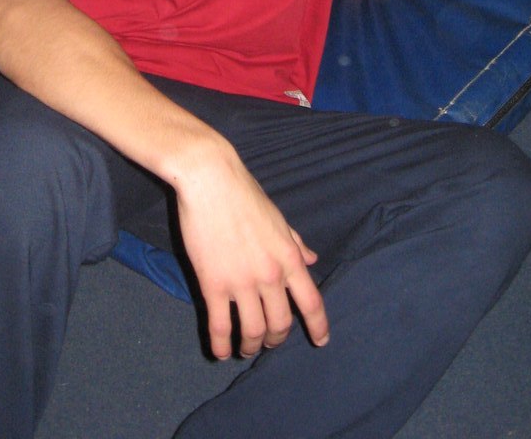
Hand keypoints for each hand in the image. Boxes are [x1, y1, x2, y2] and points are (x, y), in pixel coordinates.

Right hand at [176, 150, 328, 360]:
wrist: (210, 179)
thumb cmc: (244, 193)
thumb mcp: (278, 218)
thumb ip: (295, 243)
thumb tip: (312, 259)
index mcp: (289, 256)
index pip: (311, 302)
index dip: (318, 326)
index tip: (320, 341)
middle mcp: (270, 274)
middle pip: (280, 323)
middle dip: (276, 339)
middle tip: (268, 342)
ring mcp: (241, 281)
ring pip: (253, 330)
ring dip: (251, 346)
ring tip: (246, 348)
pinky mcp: (213, 283)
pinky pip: (220, 325)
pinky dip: (222, 344)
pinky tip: (221, 351)